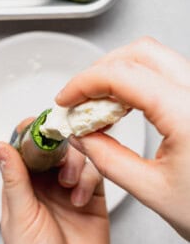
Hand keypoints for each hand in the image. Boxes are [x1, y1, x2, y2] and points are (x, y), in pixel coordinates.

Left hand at [0, 119, 109, 243]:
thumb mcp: (20, 215)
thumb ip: (14, 178)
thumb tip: (0, 146)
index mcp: (23, 185)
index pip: (24, 149)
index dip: (31, 133)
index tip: (38, 123)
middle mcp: (45, 183)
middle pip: (53, 148)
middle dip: (58, 145)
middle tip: (61, 147)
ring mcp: (69, 188)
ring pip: (75, 156)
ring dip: (73, 163)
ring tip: (68, 183)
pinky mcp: (90, 196)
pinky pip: (93, 173)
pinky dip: (88, 179)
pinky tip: (80, 198)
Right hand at [56, 36, 189, 240]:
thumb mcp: (152, 190)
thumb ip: (108, 159)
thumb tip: (80, 136)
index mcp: (188, 115)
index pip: (123, 75)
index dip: (84, 82)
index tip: (65, 98)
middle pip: (139, 54)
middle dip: (99, 72)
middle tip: (79, 99)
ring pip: (150, 60)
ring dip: (114, 77)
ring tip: (96, 107)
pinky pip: (161, 76)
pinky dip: (132, 85)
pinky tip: (120, 107)